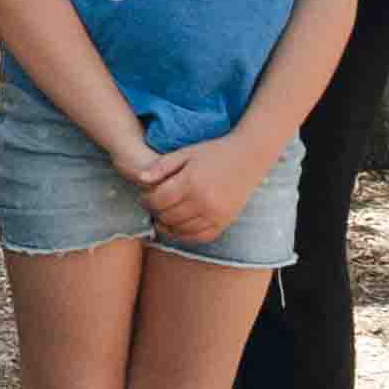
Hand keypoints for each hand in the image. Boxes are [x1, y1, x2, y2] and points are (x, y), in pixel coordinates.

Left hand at [144, 135, 262, 247]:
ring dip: (168, 225)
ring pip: (181, 230)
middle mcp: (203, 202)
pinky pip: (200, 237)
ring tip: (164, 215)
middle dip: (155, 212)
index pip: (157, 201)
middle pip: (167, 217)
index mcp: (190, 183)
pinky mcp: (225, 221)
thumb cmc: (214, 152)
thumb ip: (162, 166)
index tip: (144, 197)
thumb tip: (139, 178)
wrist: (249, 157)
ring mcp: (215, 214)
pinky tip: (180, 225)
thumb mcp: (186, 152)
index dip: (146, 200)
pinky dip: (186, 234)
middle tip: (153, 206)